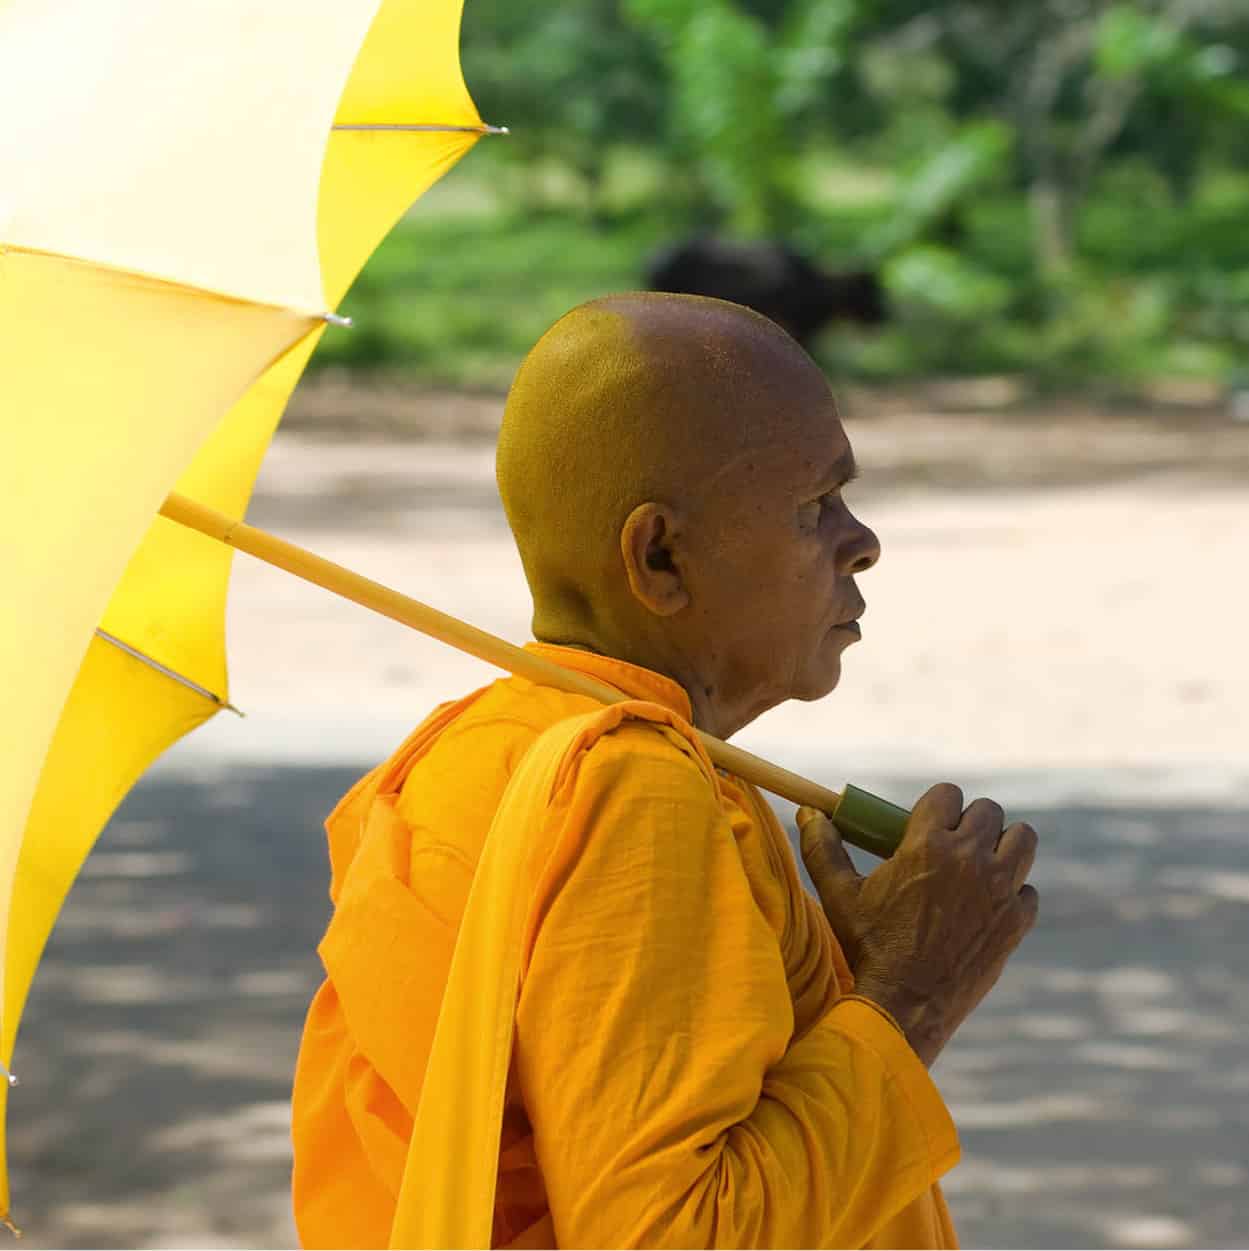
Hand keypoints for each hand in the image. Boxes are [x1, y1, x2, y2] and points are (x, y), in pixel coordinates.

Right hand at [798, 783, 1038, 1065]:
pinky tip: (988, 905)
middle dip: (969, 820)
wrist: (906, 1005)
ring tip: (980, 863)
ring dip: (1002, 845)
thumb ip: (822, 848)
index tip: (928, 821)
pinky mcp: (1016, 922)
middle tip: (951, 843)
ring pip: (1022, 839)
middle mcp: (970, 859)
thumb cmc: (869, 947)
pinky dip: (1012, 892)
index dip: (937, 804)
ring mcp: (1000, 890)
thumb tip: (810, 813)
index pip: (948, 793)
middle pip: (989, 811)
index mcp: (927, 844)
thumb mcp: (839, 895)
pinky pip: (1027, 888)